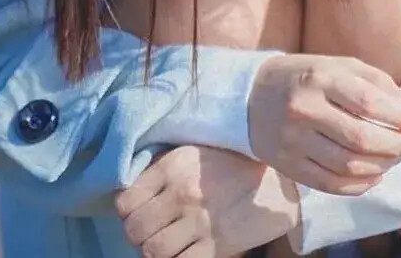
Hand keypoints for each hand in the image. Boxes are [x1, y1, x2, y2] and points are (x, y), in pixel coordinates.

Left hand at [114, 143, 299, 257]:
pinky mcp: (216, 245)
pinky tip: (182, 251)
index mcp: (172, 167)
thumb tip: (130, 192)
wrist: (274, 179)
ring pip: (153, 252)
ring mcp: (199, 221)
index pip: (125, 202)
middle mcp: (182, 194)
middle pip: (135, 230)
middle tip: (149, 230)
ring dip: (154, 251)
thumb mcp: (191, 153)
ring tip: (164, 242)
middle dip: (137, 235)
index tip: (137, 211)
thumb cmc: (229, 162)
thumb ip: (160, 171)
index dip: (127, 211)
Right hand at [248, 53, 400, 194]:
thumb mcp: (338, 64)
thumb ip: (376, 82)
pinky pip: (331, 184)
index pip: (369, 102)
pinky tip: (375, 175)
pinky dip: (360, 185)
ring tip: (397, 157)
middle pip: (362, 139)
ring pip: (349, 166)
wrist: (249, 96)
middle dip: (397, 145)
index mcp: (320, 77)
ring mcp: (293, 141)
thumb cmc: (305, 76)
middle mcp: (304, 110)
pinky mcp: (288, 166)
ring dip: (383, 166)